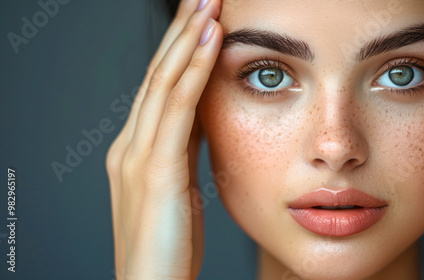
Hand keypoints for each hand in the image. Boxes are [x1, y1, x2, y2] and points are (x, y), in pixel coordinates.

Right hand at [105, 0, 221, 277]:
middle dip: (180, 32)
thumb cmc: (167, 245)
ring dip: (187, 39)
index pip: (159, 88)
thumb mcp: (177, 189)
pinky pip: (177, 109)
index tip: (199, 21)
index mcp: (136, 150)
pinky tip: (210, 42)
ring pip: (163, 83)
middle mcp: (130, 145)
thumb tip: (203, 121)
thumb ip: (183, 153)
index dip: (178, 51)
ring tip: (207, 5)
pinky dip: (193, 71)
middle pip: (157, 75)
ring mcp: (138, 155)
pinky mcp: (155, 170)